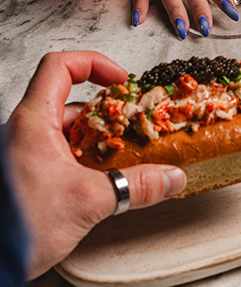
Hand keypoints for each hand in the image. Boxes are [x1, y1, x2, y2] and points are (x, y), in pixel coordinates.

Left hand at [7, 51, 186, 278]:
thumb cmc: (15, 231)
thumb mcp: (87, 202)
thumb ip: (136, 186)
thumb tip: (170, 177)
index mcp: (33, 121)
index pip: (60, 65)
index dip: (94, 63)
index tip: (120, 80)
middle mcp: (24, 130)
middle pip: (70, 98)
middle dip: (105, 110)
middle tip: (130, 122)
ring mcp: (24, 152)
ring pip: (66, 128)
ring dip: (97, 137)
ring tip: (121, 153)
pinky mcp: (27, 173)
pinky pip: (60, 151)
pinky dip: (85, 157)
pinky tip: (102, 176)